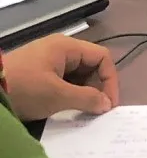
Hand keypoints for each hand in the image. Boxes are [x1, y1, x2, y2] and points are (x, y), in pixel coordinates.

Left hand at [3, 34, 118, 120]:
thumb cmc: (24, 89)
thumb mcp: (57, 96)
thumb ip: (86, 99)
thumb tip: (106, 104)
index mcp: (67, 47)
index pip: (102, 57)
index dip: (110, 79)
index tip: (108, 103)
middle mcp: (60, 49)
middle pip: (90, 65)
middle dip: (96, 87)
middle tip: (96, 109)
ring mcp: (47, 60)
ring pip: (77, 74)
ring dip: (82, 91)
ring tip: (82, 110)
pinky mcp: (38, 71)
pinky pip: (63, 79)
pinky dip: (69, 92)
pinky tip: (66, 107)